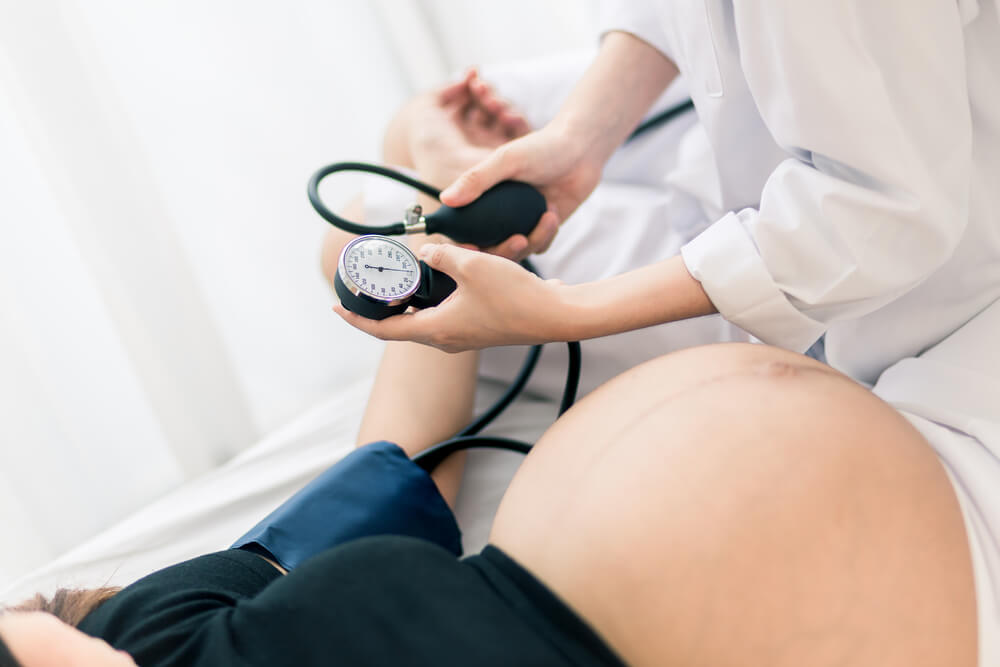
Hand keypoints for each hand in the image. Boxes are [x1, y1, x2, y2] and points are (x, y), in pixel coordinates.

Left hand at [333, 243, 567, 352]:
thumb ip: (442, 257)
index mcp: (436, 330)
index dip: (356, 318)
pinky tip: (446, 272)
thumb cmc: (515, 297)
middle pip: (402, 322)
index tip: (336, 307)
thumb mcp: (472, 266)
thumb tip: (427, 254)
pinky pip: (448, 311)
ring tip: (404, 273)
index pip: (383, 329)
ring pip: (426, 315)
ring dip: (414, 295)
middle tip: (369, 282)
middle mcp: (445, 338)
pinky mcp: (480, 327)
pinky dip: (439, 294)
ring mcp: (463, 334)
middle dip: (384, 302)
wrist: (557, 316)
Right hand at [407, 69, 558, 260]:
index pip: (463, 229)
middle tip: (518, 240)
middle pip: (490, 249)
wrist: (580, 148)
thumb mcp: (507, 160)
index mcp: (483, 197)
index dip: (463, 245)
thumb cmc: (542, 147)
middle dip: (504, 251)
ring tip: (547, 216)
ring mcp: (521, 222)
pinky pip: (539, 245)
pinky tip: (553, 211)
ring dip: (532, 240)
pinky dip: (547, 234)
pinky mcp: (542, 228)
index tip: (473, 249)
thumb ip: (476, 179)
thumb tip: (446, 199)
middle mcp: (498, 213)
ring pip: (517, 251)